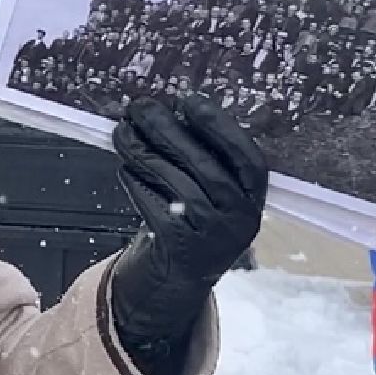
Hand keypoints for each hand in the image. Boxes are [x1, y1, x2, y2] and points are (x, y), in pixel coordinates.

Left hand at [108, 95, 268, 348]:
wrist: (182, 273)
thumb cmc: (196, 215)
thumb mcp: (214, 190)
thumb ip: (205, 156)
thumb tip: (168, 110)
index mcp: (254, 197)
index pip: (248, 159)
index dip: (220, 128)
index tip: (190, 101)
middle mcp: (240, 219)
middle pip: (205, 168)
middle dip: (169, 132)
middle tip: (140, 107)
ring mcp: (212, 237)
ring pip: (176, 185)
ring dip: (144, 153)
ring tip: (121, 131)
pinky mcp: (180, 248)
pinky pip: (155, 207)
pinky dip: (137, 184)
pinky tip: (125, 168)